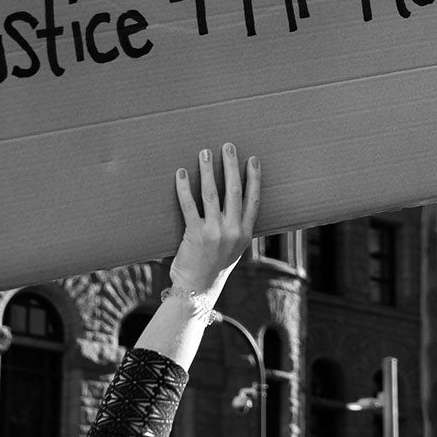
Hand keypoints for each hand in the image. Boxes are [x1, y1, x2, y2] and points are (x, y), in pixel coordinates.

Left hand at [170, 142, 260, 290]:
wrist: (197, 290)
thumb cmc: (213, 268)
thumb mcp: (233, 250)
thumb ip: (235, 229)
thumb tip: (232, 204)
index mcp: (245, 234)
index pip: (253, 200)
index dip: (254, 178)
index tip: (253, 159)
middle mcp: (233, 231)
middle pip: (235, 191)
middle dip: (231, 165)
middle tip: (228, 146)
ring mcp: (214, 233)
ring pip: (212, 194)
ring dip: (209, 170)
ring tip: (205, 153)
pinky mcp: (195, 235)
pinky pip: (189, 205)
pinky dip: (185, 187)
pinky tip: (182, 173)